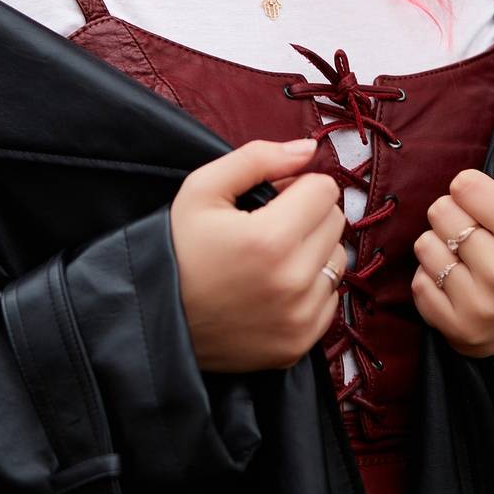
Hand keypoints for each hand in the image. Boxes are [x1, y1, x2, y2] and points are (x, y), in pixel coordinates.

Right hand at [170, 137, 347, 374]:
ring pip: (337, 261)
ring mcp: (299, 317)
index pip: (325, 190)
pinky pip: (330, 300)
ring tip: (273, 257)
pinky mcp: (299, 343)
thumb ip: (258, 159)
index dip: (297, 186)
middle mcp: (293, 281)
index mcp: (271, 238)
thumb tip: (309, 149)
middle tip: (270, 224)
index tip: (272, 198)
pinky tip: (275, 288)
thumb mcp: (202, 188)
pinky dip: (310, 289)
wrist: (155, 317)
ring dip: (314, 251)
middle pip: (335, 223)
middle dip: (308, 215)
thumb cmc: (178, 247)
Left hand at [411, 114, 493, 378]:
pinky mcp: (456, 329)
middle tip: (475, 232)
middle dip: (453, 216)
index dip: (471, 190)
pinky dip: (431, 279)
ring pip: (423, 245)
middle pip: (439, 212)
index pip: (463, 185)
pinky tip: (457, 282)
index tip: (487, 206)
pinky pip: (418, 283)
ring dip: (439, 246)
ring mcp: (478, 305)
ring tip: (466, 256)